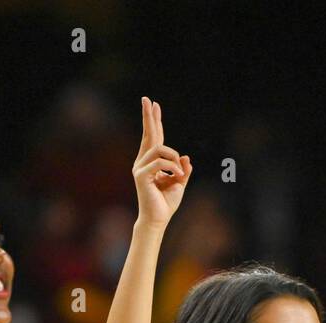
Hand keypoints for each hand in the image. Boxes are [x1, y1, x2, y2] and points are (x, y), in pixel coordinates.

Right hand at [132, 96, 191, 227]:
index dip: (154, 121)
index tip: (154, 105)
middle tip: (147, 99)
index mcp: (151, 162)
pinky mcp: (141, 175)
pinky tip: (176, 175)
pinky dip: (172, 167)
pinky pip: (160, 162)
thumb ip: (182, 169)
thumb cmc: (166, 203)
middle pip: (148, 134)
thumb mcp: (180, 183)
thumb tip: (185, 157)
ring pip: (159, 149)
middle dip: (149, 116)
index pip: (154, 138)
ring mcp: (140, 167)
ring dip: (174, 158)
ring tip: (178, 173)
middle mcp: (143, 162)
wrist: (158, 219)